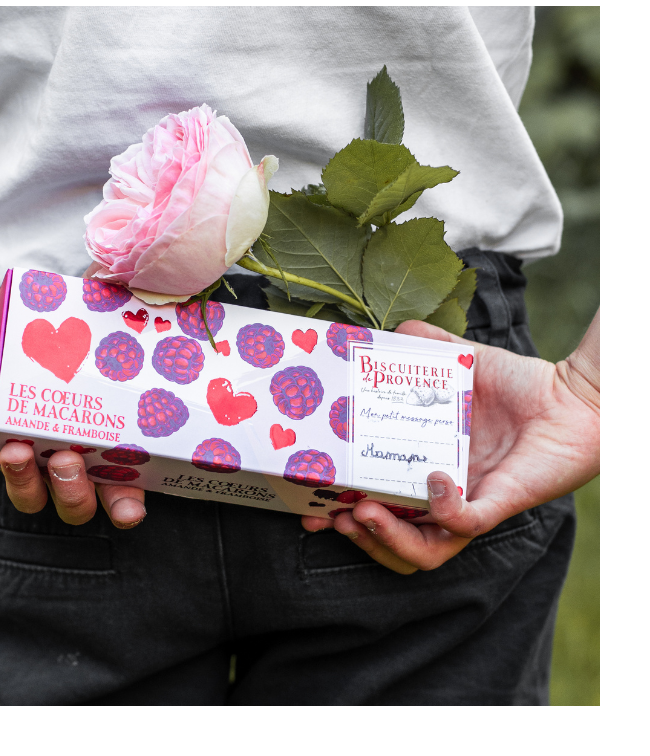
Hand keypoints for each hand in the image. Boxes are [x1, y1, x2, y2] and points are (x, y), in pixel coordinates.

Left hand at [0, 323, 146, 529]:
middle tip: (68, 458)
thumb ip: (112, 323)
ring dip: (23, 481)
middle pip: (75, 505)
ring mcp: (20, 458)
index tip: (130, 510)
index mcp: (98, 447)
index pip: (120, 489)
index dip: (126, 505)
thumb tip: (140, 290)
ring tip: (18, 451)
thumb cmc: (54, 347)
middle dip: (73, 491)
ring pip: (27, 495)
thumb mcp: (87, 338)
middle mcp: (62, 463)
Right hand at [301, 312, 599, 573]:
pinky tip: (431, 479)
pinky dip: (443, 509)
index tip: (309, 500)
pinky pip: (465, 523)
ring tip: (364, 512)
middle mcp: (442, 495)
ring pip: (424, 551)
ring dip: (387, 539)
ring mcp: (469, 503)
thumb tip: (384, 332)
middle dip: (357, 534)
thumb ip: (421, 346)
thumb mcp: (458, 362)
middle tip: (331, 515)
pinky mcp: (498, 502)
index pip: (376, 504)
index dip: (339, 510)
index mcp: (424, 469)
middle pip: (391, 539)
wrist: (573, 393)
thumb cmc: (518, 384)